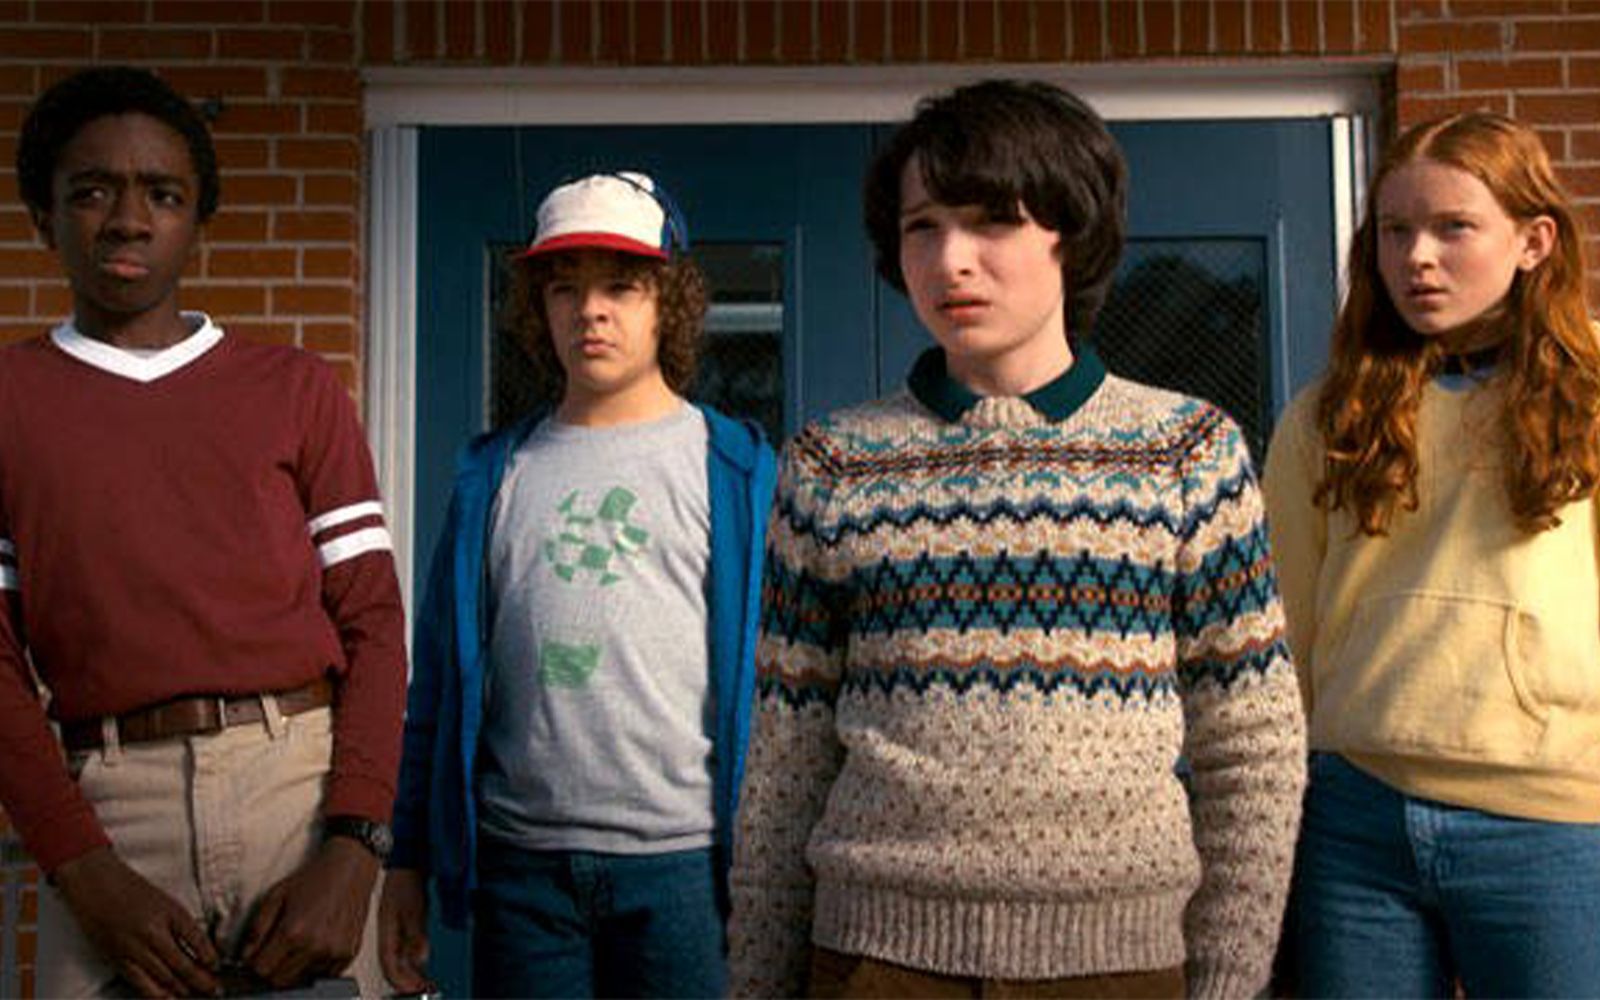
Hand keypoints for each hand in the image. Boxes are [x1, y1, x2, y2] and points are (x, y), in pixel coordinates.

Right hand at [52, 846, 220, 997]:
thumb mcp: (167, 902)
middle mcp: (153, 933)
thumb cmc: (133, 889)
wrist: (95, 883)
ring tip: (196, 995)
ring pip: (163, 979)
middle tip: (216, 990)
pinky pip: (139, 983)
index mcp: (170, 914)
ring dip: (182, 990)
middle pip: (183, 966)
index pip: (199, 943)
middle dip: (203, 982)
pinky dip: (157, 994)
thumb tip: (201, 950)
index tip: (219, 968)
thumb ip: (183, 926)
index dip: (212, 959)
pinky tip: (168, 998)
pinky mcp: (116, 959)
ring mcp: (133, 948)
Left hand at [240, 836, 378, 988]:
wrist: (351, 867)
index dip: (254, 963)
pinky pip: (324, 974)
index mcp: (293, 931)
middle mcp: (315, 946)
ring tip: (299, 943)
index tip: (255, 955)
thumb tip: (246, 955)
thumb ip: (257, 928)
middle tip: (274, 951)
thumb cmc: (315, 877)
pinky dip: (316, 966)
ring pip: (301, 979)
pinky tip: (316, 945)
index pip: (261, 969)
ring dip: (295, 967)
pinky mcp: (348, 953)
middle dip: (272, 968)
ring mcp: (334, 952)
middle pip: (280, 979)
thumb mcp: (277, 895)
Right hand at [378, 868, 432, 993]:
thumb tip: (419, 959)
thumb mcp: (413, 909)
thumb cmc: (405, 880)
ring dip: (410, 972)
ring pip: (398, 958)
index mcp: (386, 932)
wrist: (405, 859)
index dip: (401, 981)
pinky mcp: (402, 922)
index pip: (390, 966)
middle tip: (423, 989)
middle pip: (394, 965)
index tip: (415, 990)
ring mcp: (394, 928)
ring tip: (423, 983)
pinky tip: (419, 963)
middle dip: (407, 981)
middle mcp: (388, 933)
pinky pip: (403, 947)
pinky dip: (412, 958)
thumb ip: (415, 935)